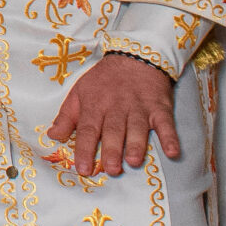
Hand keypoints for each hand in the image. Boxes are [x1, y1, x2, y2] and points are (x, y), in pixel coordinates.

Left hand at [49, 54, 179, 176]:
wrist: (134, 56)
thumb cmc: (103, 80)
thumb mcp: (79, 93)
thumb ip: (66, 116)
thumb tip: (53, 136)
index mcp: (94, 105)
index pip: (87, 129)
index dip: (84, 149)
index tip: (83, 168)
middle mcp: (116, 107)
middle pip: (113, 130)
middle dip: (111, 150)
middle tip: (111, 169)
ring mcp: (139, 107)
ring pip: (137, 127)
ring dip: (136, 144)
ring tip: (133, 161)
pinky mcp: (159, 107)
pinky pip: (165, 123)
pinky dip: (170, 137)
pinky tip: (172, 151)